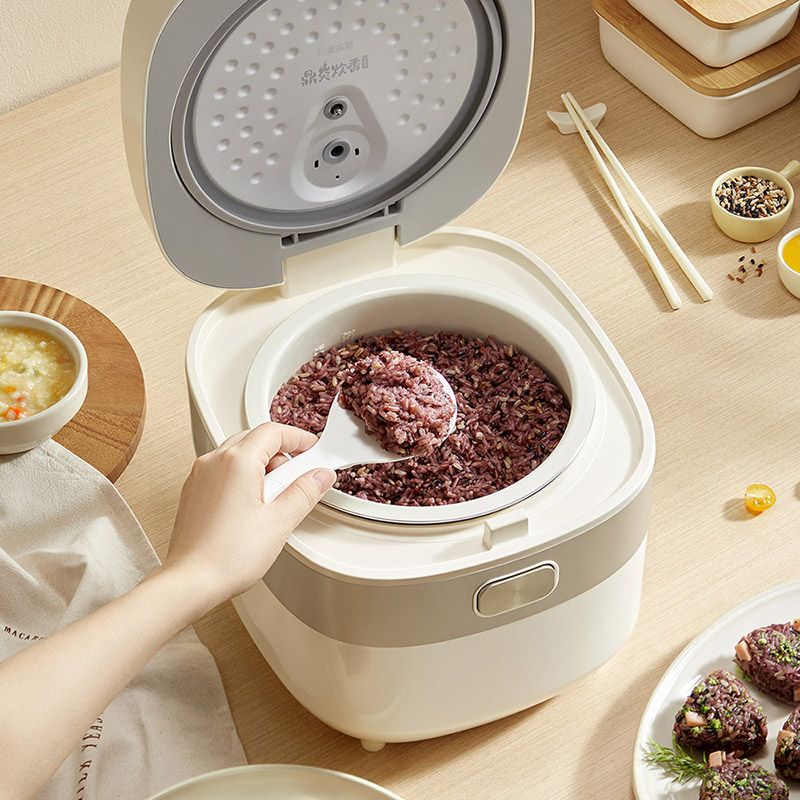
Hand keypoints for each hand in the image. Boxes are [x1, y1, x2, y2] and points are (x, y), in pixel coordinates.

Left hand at [163, 423, 335, 608]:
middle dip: (281, 453)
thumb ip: (304, 492)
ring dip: (262, 466)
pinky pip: (223, 470)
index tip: (313, 450)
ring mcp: (200, 476)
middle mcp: (214, 462)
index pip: (273, 432)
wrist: (190, 582)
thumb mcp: (279, 522)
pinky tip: (254, 506)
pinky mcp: (194, 491)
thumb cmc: (227, 556)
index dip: (298, 438)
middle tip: (299, 477)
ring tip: (276, 498)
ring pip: (238, 454)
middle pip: (255, 439)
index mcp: (237, 462)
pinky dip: (244, 477)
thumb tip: (320, 476)